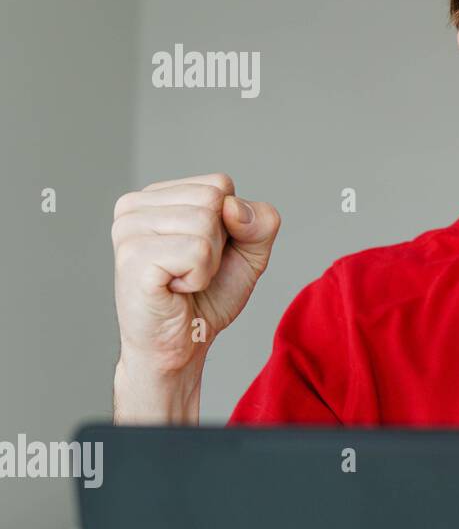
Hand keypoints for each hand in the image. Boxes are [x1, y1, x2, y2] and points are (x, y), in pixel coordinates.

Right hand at [112, 173, 280, 422]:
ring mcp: (128, 230)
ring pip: (207, 225)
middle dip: (220, 243)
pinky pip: (198, 252)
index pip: (220, 184)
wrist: (182, 344)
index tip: (205, 251)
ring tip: (182, 279)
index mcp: (156, 195)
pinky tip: (174, 289)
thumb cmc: (208, 296)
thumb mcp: (250, 252)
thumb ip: (260, 221)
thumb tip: (232, 207)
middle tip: (194, 269)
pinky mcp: (133, 257)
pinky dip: (199, 278)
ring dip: (208, 263)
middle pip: (215, 200)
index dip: (230, 224)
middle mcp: (134, 206)